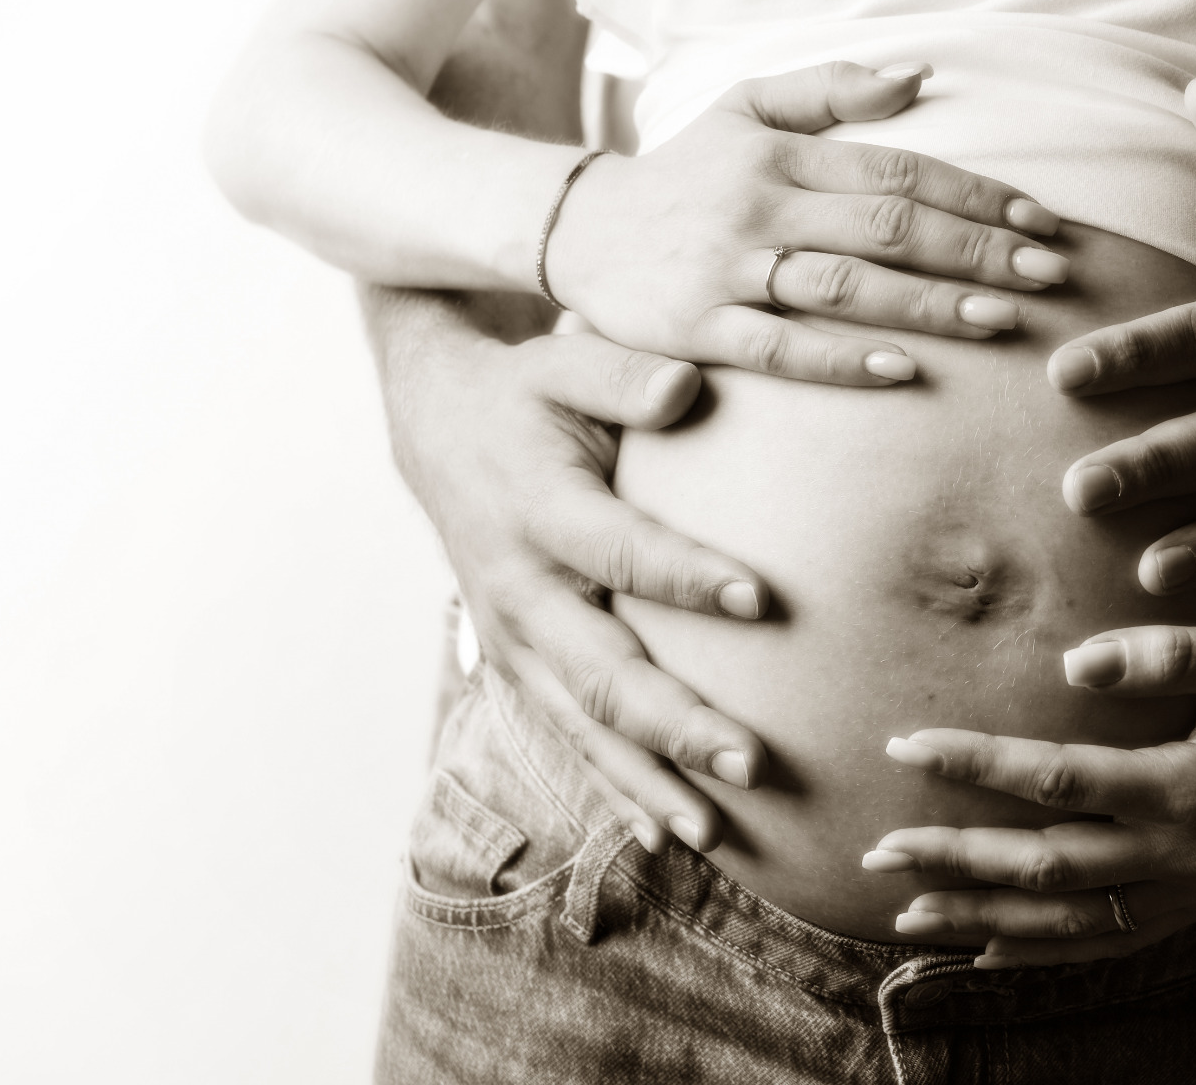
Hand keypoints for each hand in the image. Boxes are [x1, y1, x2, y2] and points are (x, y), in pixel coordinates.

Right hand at [380, 298, 768, 854]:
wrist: (437, 425)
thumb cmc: (527, 392)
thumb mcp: (567, 362)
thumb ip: (626, 375)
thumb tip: (687, 387)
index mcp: (539, 508)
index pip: (619, 550)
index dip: (684, 574)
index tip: (759, 595)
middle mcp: (520, 588)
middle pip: (598, 671)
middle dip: (674, 723)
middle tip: (749, 760)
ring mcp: (513, 637)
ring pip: (581, 725)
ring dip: (648, 780)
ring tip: (716, 831)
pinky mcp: (516, 664)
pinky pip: (567, 737)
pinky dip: (614, 788)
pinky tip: (665, 833)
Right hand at [549, 61, 1069, 385]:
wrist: (580, 230)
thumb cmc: (684, 173)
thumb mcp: (744, 108)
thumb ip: (831, 89)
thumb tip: (921, 74)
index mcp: (781, 153)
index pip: (896, 170)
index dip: (974, 196)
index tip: (1042, 222)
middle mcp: (761, 205)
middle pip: (885, 227)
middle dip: (974, 250)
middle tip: (1050, 275)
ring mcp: (730, 269)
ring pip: (844, 287)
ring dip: (928, 303)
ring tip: (1002, 320)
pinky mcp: (697, 328)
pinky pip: (780, 349)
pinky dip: (843, 361)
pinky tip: (906, 372)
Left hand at [862, 624, 1195, 966]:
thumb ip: (1171, 652)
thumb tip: (1076, 662)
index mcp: (1189, 787)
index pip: (1056, 780)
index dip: (975, 763)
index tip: (904, 745)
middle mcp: (1182, 854)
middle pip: (1046, 866)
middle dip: (955, 860)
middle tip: (875, 853)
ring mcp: (1189, 892)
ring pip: (1067, 922)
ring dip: (983, 921)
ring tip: (905, 914)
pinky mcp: (1194, 907)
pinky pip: (1104, 942)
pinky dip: (1040, 952)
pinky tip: (984, 953)